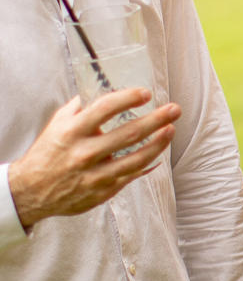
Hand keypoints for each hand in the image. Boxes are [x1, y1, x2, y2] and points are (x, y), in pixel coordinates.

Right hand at [8, 90, 178, 228]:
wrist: (30, 191)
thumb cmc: (47, 152)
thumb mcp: (57, 124)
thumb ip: (81, 107)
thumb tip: (103, 89)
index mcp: (72, 132)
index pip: (104, 109)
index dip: (128, 98)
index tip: (146, 93)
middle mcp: (84, 153)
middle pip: (130, 134)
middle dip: (157, 119)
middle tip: (174, 109)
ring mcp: (95, 174)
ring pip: (137, 159)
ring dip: (159, 143)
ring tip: (171, 129)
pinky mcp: (103, 191)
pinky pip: (132, 175)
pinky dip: (148, 164)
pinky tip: (158, 153)